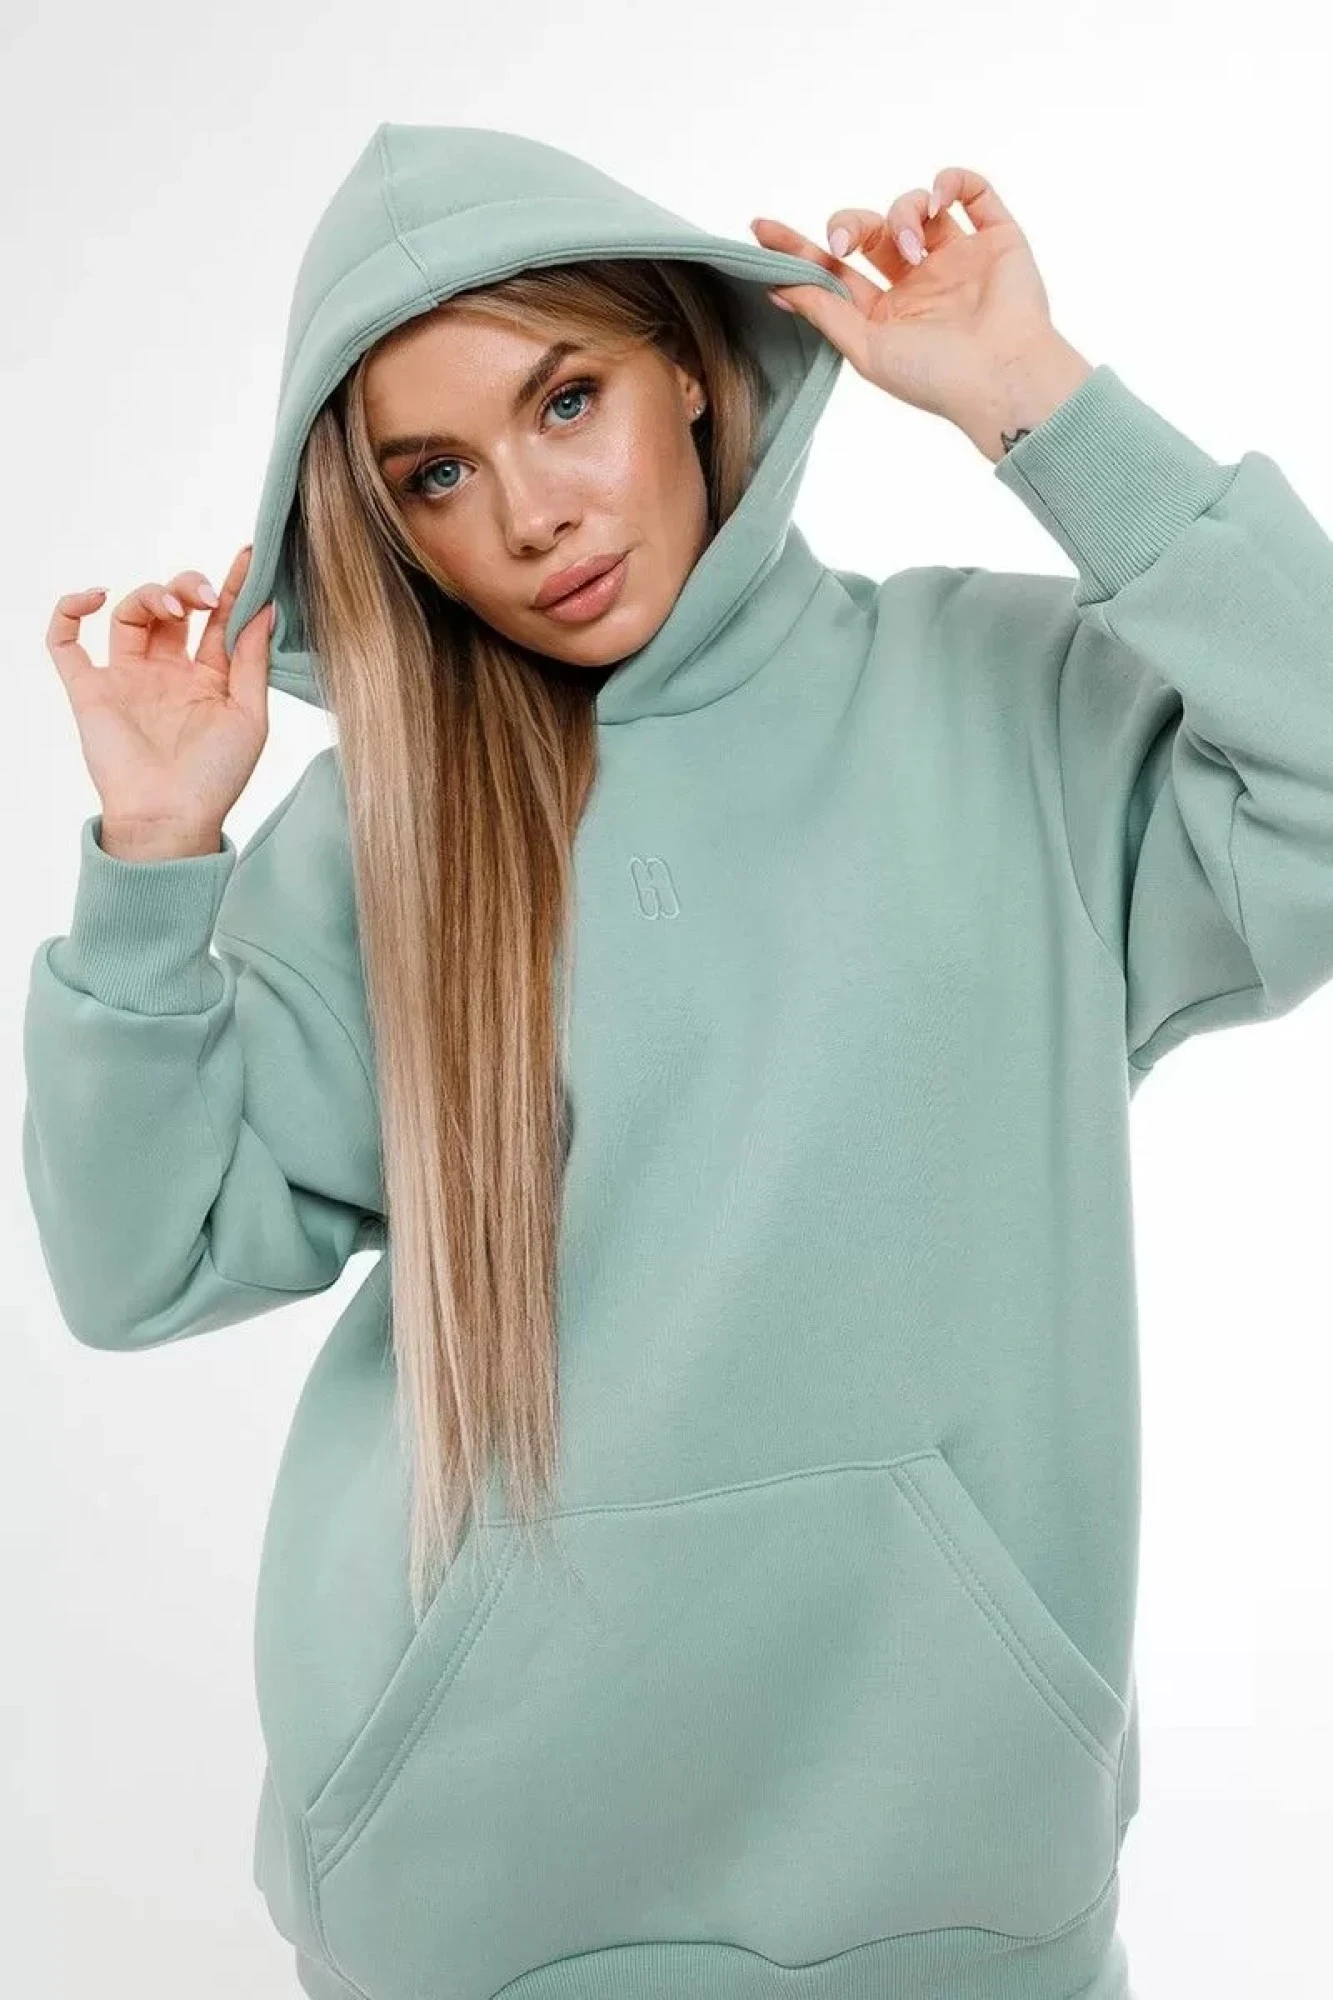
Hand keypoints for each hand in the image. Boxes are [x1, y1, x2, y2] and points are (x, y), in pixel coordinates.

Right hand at [45, 544, 273, 856]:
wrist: (171, 818)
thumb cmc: (216, 777)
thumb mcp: (249, 715)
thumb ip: (251, 660)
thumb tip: (266, 607)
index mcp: (208, 679)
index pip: (219, 620)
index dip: (233, 586)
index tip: (248, 556)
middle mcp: (167, 674)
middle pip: (172, 609)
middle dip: (188, 587)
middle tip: (204, 596)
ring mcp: (127, 680)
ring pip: (129, 615)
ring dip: (149, 595)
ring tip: (174, 606)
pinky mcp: (90, 691)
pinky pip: (65, 642)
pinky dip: (71, 610)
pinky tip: (96, 597)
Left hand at [751, 166, 1092, 459]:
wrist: (1001, 376)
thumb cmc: (935, 376)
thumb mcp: (865, 348)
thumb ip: (823, 312)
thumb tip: (776, 287)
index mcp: (887, 313)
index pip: (835, 270)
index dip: (799, 249)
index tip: (760, 230)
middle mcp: (920, 282)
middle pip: (872, 230)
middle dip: (850, 224)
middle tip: (844, 240)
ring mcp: (959, 258)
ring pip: (916, 207)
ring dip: (903, 214)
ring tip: (912, 247)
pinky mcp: (996, 238)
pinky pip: (972, 191)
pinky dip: (952, 181)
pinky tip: (939, 199)